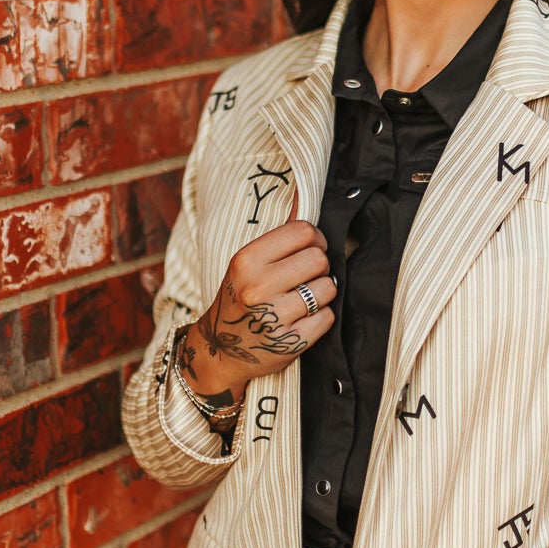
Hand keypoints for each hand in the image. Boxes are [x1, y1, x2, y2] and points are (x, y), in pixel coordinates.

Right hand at [176, 189, 337, 408]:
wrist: (219, 350)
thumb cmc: (239, 299)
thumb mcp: (246, 264)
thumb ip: (277, 237)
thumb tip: (300, 197)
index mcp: (246, 261)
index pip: (303, 232)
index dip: (315, 239)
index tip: (310, 249)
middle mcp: (257, 288)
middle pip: (319, 258)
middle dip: (320, 267)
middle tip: (307, 277)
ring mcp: (273, 317)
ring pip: (328, 288)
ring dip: (323, 293)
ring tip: (304, 299)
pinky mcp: (289, 343)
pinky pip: (328, 318)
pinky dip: (322, 318)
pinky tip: (304, 319)